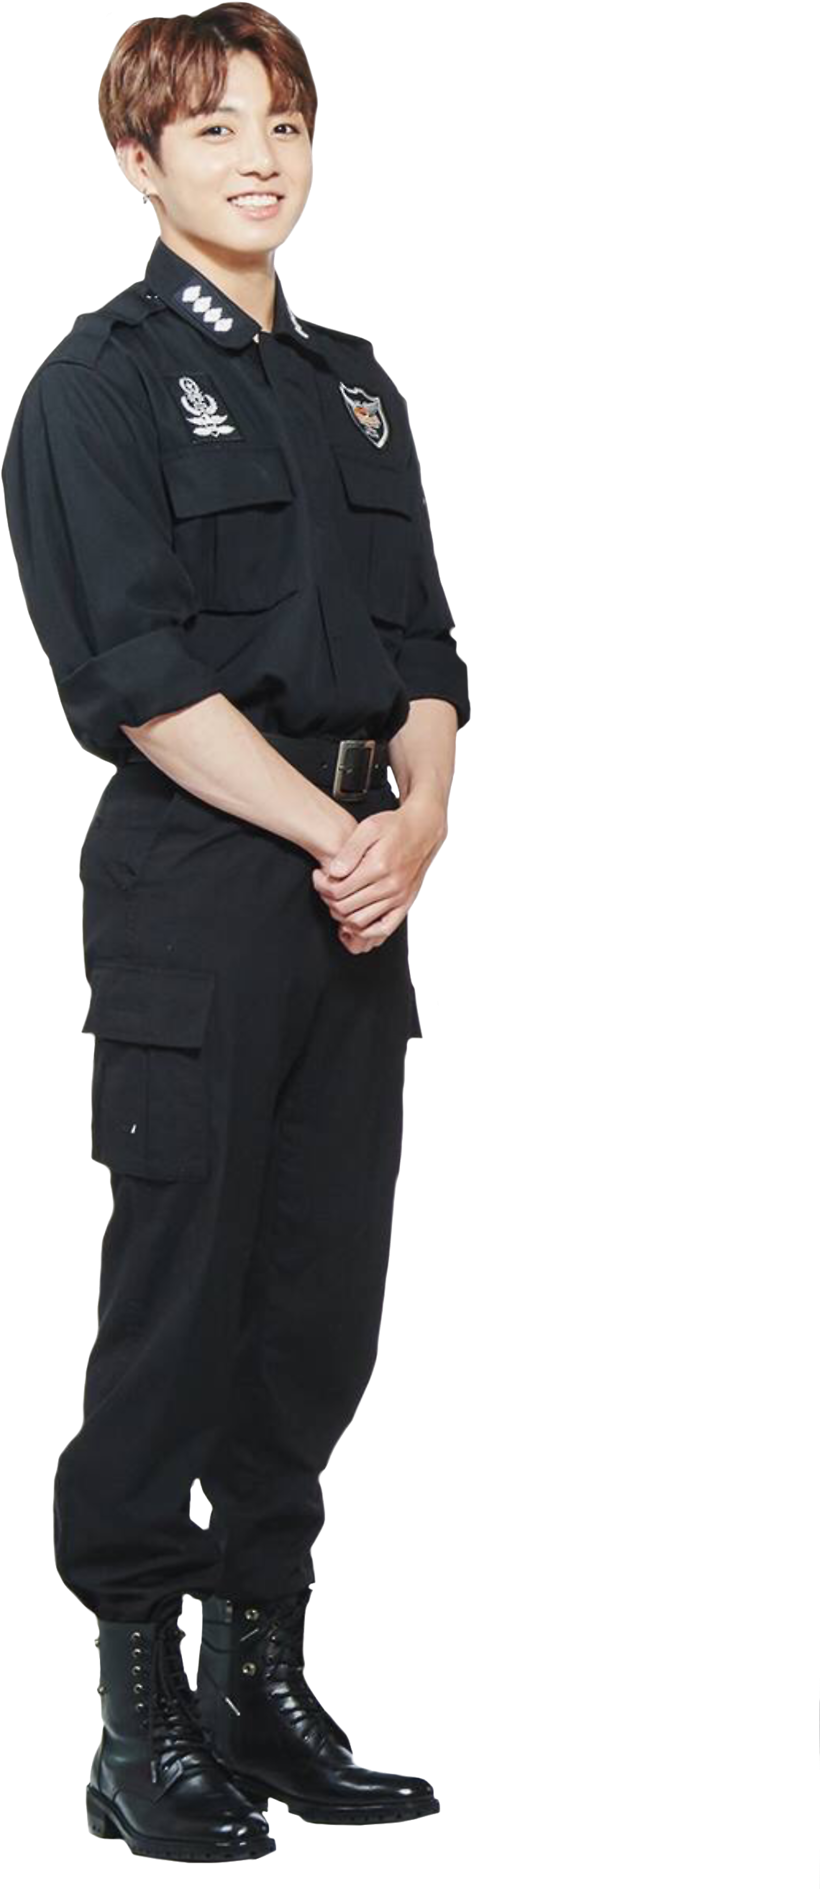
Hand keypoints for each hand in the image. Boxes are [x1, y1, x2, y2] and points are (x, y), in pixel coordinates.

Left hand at [312, 793, 445, 951]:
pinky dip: (366, 931)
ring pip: (360, 921)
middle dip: (328, 900)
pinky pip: (384, 929)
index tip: (319, 876)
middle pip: (346, 908)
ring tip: (337, 901)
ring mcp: (399, 897)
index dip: (321, 885)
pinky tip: (356, 922)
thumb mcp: (368, 827)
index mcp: (378, 866)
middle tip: (325, 889)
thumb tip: (334, 872)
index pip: (338, 890)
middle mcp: (390, 886)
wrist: (423, 830)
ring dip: (342, 916)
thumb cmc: (396, 827)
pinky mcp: (406, 904)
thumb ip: (349, 850)